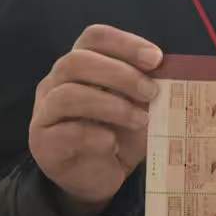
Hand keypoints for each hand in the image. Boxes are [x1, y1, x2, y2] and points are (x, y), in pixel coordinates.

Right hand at [29, 24, 163, 215]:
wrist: (97, 178)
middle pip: (77, 61)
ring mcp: (45, 111)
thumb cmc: (119, 134)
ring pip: (68, 95)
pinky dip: (94, 136)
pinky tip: (113, 143)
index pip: (94, 37)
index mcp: (81, 65)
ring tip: (140, 120)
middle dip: (121, 75)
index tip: (156, 59)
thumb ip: (147, 89)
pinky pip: (65, 132)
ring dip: (111, 105)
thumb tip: (172, 75)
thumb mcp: (138, 108)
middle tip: (151, 93)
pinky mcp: (43, 142)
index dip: (125, 43)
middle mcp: (56, 82)